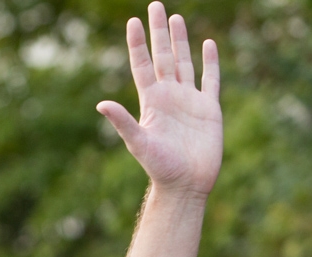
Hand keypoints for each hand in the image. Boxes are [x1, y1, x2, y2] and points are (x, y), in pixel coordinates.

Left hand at [97, 2, 221, 198]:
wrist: (185, 184)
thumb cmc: (159, 167)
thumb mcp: (138, 143)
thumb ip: (123, 122)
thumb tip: (101, 104)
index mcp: (151, 102)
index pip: (143, 65)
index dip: (138, 44)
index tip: (133, 21)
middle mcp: (169, 96)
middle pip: (163, 56)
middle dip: (159, 32)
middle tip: (155, 6)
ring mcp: (189, 100)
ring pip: (184, 62)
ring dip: (181, 41)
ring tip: (176, 18)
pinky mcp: (209, 108)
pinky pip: (211, 79)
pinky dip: (210, 62)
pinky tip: (208, 45)